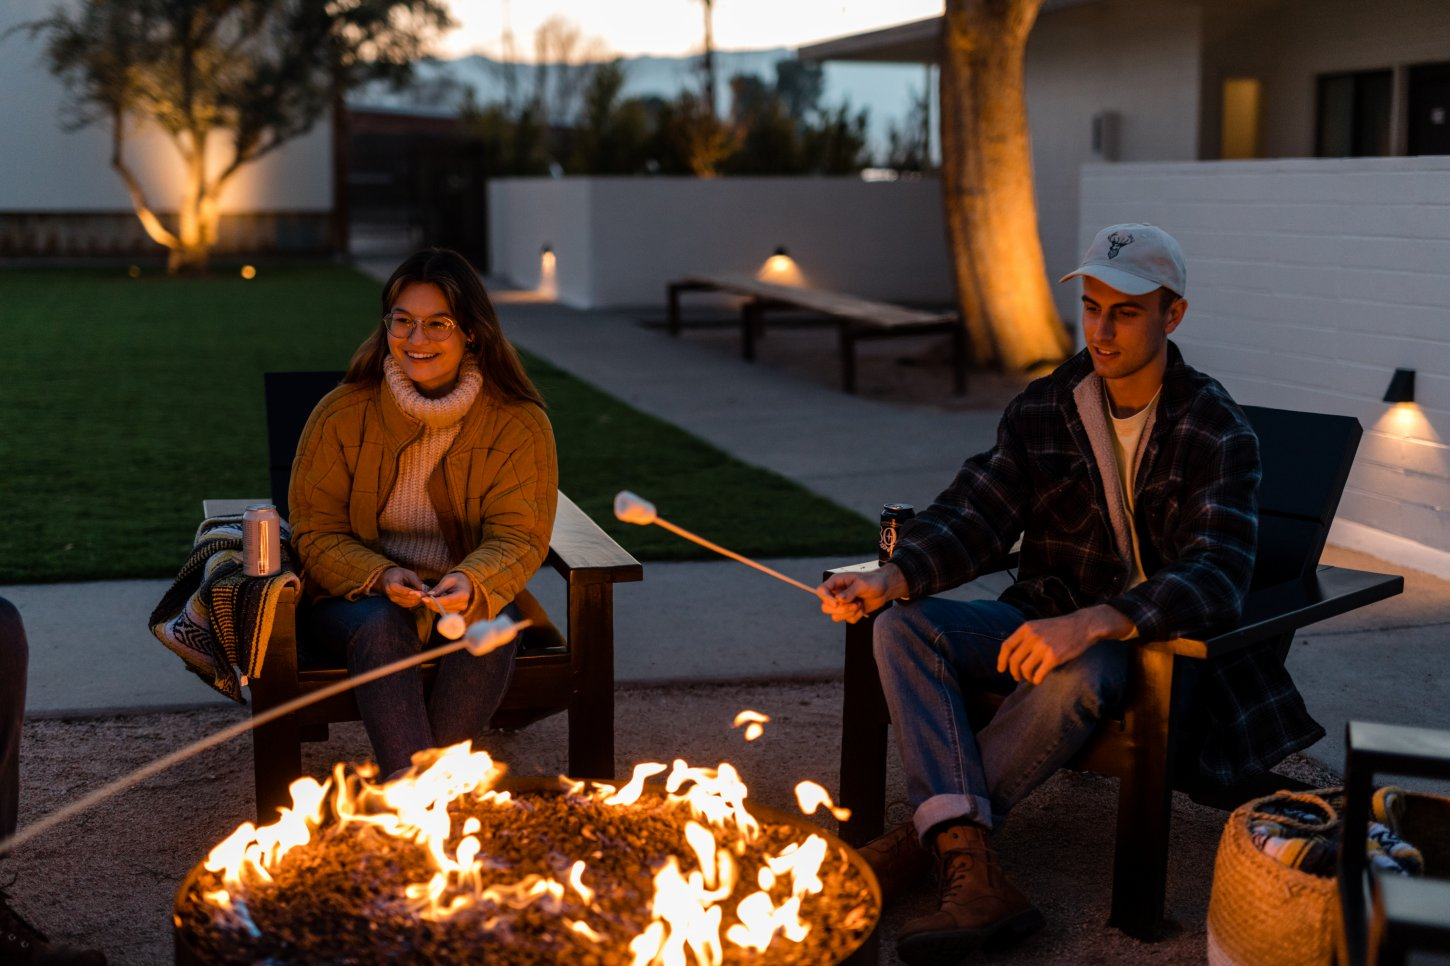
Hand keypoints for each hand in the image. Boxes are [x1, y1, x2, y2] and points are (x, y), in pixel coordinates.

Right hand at [378, 567, 425, 606]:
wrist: (387, 578)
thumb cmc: (398, 574)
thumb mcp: (408, 574)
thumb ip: (417, 582)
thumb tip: (426, 590)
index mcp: (392, 585)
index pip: (404, 591)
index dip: (414, 593)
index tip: (423, 593)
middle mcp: (392, 595)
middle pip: (408, 599)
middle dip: (418, 597)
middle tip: (427, 593)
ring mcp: (394, 601)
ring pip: (409, 603)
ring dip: (417, 600)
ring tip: (423, 593)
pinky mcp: (397, 604)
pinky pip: (408, 605)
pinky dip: (415, 602)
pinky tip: (418, 596)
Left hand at [426, 571, 472, 613]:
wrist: (463, 584)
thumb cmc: (456, 580)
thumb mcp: (447, 580)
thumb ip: (439, 588)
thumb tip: (429, 595)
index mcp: (463, 595)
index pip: (448, 600)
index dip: (435, 601)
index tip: (424, 599)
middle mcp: (462, 605)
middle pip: (443, 607)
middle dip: (430, 602)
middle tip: (420, 595)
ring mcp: (458, 610)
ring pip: (440, 610)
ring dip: (430, 604)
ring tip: (424, 597)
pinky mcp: (453, 613)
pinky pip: (440, 611)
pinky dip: (434, 606)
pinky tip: (429, 600)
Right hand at [816, 564, 908, 623]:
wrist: (884, 589)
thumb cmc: (873, 581)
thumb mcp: (862, 584)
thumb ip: (850, 592)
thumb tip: (838, 599)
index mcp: (836, 582)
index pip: (821, 591)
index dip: (825, 598)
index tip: (836, 603)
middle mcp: (836, 593)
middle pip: (825, 607)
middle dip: (840, 609)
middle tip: (854, 604)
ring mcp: (842, 604)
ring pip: (835, 616)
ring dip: (849, 613)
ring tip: (859, 604)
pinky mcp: (849, 612)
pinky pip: (847, 620)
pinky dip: (856, 616)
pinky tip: (862, 608)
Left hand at [997, 605, 1134, 684]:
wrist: (1084, 625)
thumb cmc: (1061, 628)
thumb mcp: (1039, 626)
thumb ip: (1026, 637)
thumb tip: (1012, 656)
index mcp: (1026, 628)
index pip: (1006, 646)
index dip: (1001, 660)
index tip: (1001, 669)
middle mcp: (1033, 636)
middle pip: (1014, 660)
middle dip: (1013, 672)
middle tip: (1017, 677)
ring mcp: (1043, 647)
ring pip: (1025, 669)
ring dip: (1026, 677)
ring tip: (1031, 678)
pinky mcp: (1054, 657)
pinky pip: (1039, 674)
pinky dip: (1037, 680)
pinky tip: (1039, 680)